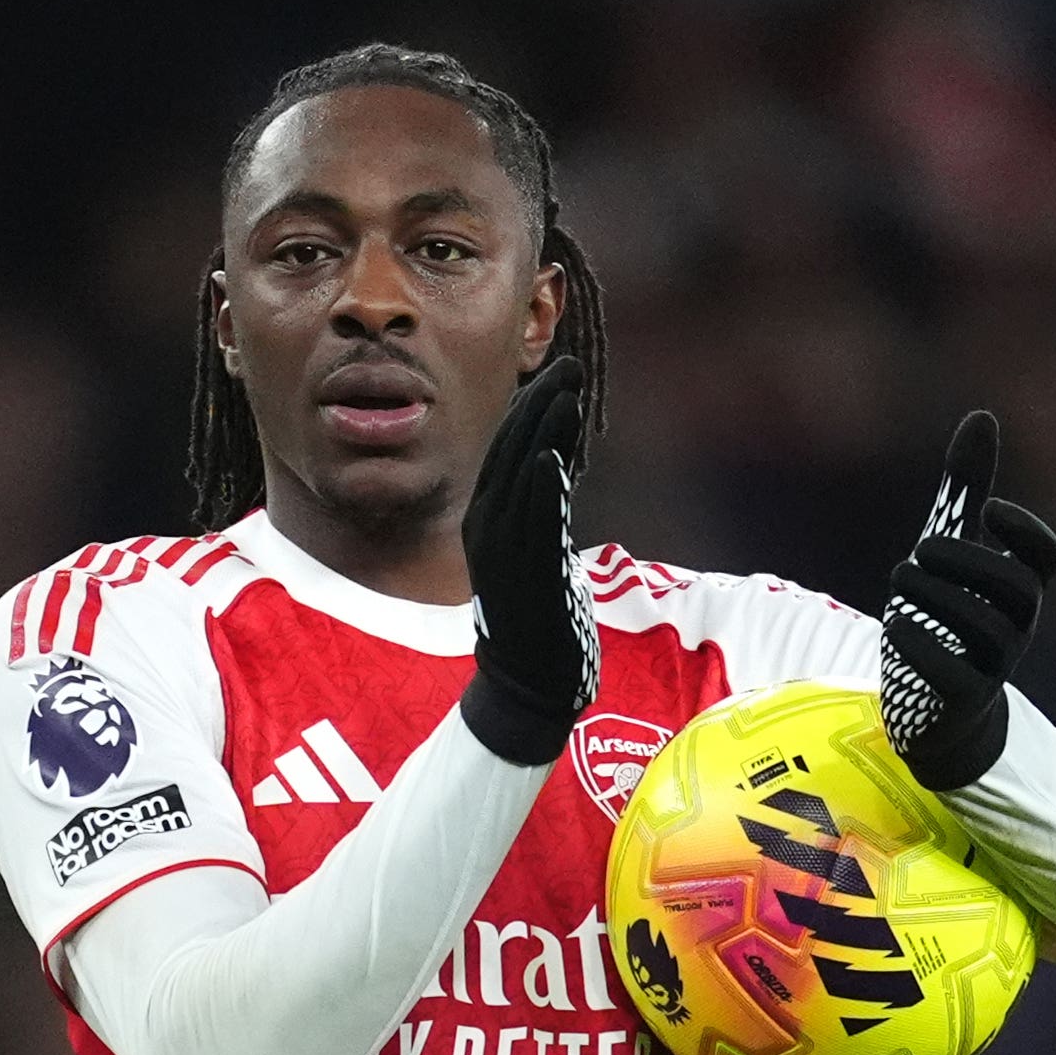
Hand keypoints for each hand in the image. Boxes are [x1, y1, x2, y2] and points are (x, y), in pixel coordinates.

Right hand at [458, 358, 597, 764]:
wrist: (526, 687)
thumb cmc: (538, 619)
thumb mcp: (537, 549)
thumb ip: (543, 508)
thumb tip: (557, 465)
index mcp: (486, 521)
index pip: (506, 452)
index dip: (530, 410)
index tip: (556, 375)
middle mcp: (486, 531)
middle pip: (511, 455)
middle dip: (540, 407)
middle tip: (569, 367)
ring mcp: (503, 555)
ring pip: (521, 481)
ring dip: (544, 435)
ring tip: (566, 394)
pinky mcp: (526, 579)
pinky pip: (533, 527)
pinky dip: (541, 491)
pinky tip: (553, 458)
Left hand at [881, 410, 1055, 790]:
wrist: (935, 712)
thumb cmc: (946, 620)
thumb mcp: (950, 551)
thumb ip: (964, 489)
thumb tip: (982, 416)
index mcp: (1016, 590)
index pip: (1047, 557)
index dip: (1026, 531)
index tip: (988, 510)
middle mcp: (1014, 628)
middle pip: (1017, 591)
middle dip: (969, 562)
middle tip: (920, 548)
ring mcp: (991, 669)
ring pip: (986, 631)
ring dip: (938, 596)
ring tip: (899, 575)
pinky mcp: (959, 703)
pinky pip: (956, 678)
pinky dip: (924, 648)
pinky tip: (895, 625)